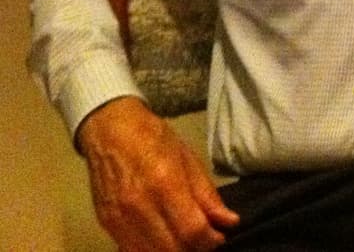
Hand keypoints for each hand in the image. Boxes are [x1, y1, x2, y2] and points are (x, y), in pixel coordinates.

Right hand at [77, 96, 238, 250]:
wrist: (109, 131)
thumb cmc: (153, 138)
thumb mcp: (188, 159)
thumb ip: (207, 194)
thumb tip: (228, 221)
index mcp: (164, 183)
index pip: (191, 229)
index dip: (210, 240)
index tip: (220, 236)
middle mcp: (139, 206)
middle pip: (172, 249)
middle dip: (195, 249)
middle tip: (206, 240)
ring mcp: (119, 219)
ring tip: (187, 241)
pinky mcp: (106, 225)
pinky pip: (131, 251)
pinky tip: (163, 242)